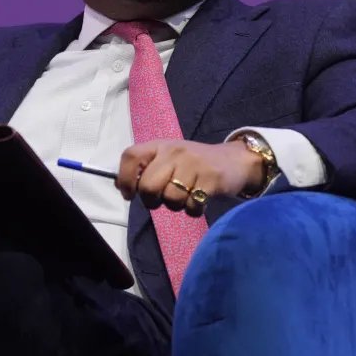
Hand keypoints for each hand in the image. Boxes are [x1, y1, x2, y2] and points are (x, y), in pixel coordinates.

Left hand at [115, 140, 264, 216]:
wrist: (235, 160)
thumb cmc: (194, 163)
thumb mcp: (168, 159)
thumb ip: (146, 169)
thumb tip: (120, 185)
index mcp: (160, 146)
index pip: (131, 157)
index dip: (125, 179)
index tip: (129, 194)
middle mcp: (174, 152)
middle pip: (148, 186)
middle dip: (152, 201)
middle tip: (163, 199)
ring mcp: (193, 165)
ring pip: (170, 199)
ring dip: (176, 206)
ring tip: (186, 196)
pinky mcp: (210, 180)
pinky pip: (192, 206)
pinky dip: (194, 210)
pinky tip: (200, 200)